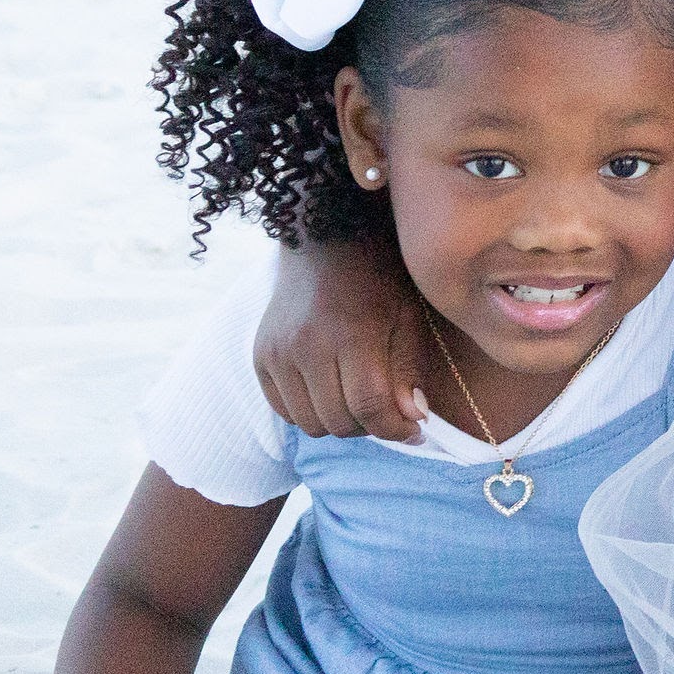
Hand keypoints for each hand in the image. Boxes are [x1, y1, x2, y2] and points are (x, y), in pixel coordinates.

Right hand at [255, 236, 428, 440]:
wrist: (322, 242)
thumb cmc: (376, 279)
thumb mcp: (406, 317)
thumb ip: (408, 370)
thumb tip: (412, 419)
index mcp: (351, 334)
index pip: (370, 406)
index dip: (396, 429)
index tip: (414, 430)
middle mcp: (306, 347)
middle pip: (339, 422)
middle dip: (371, 425)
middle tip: (387, 410)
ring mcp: (277, 354)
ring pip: (311, 425)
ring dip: (340, 422)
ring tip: (358, 400)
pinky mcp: (260, 358)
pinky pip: (286, 412)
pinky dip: (311, 412)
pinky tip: (330, 390)